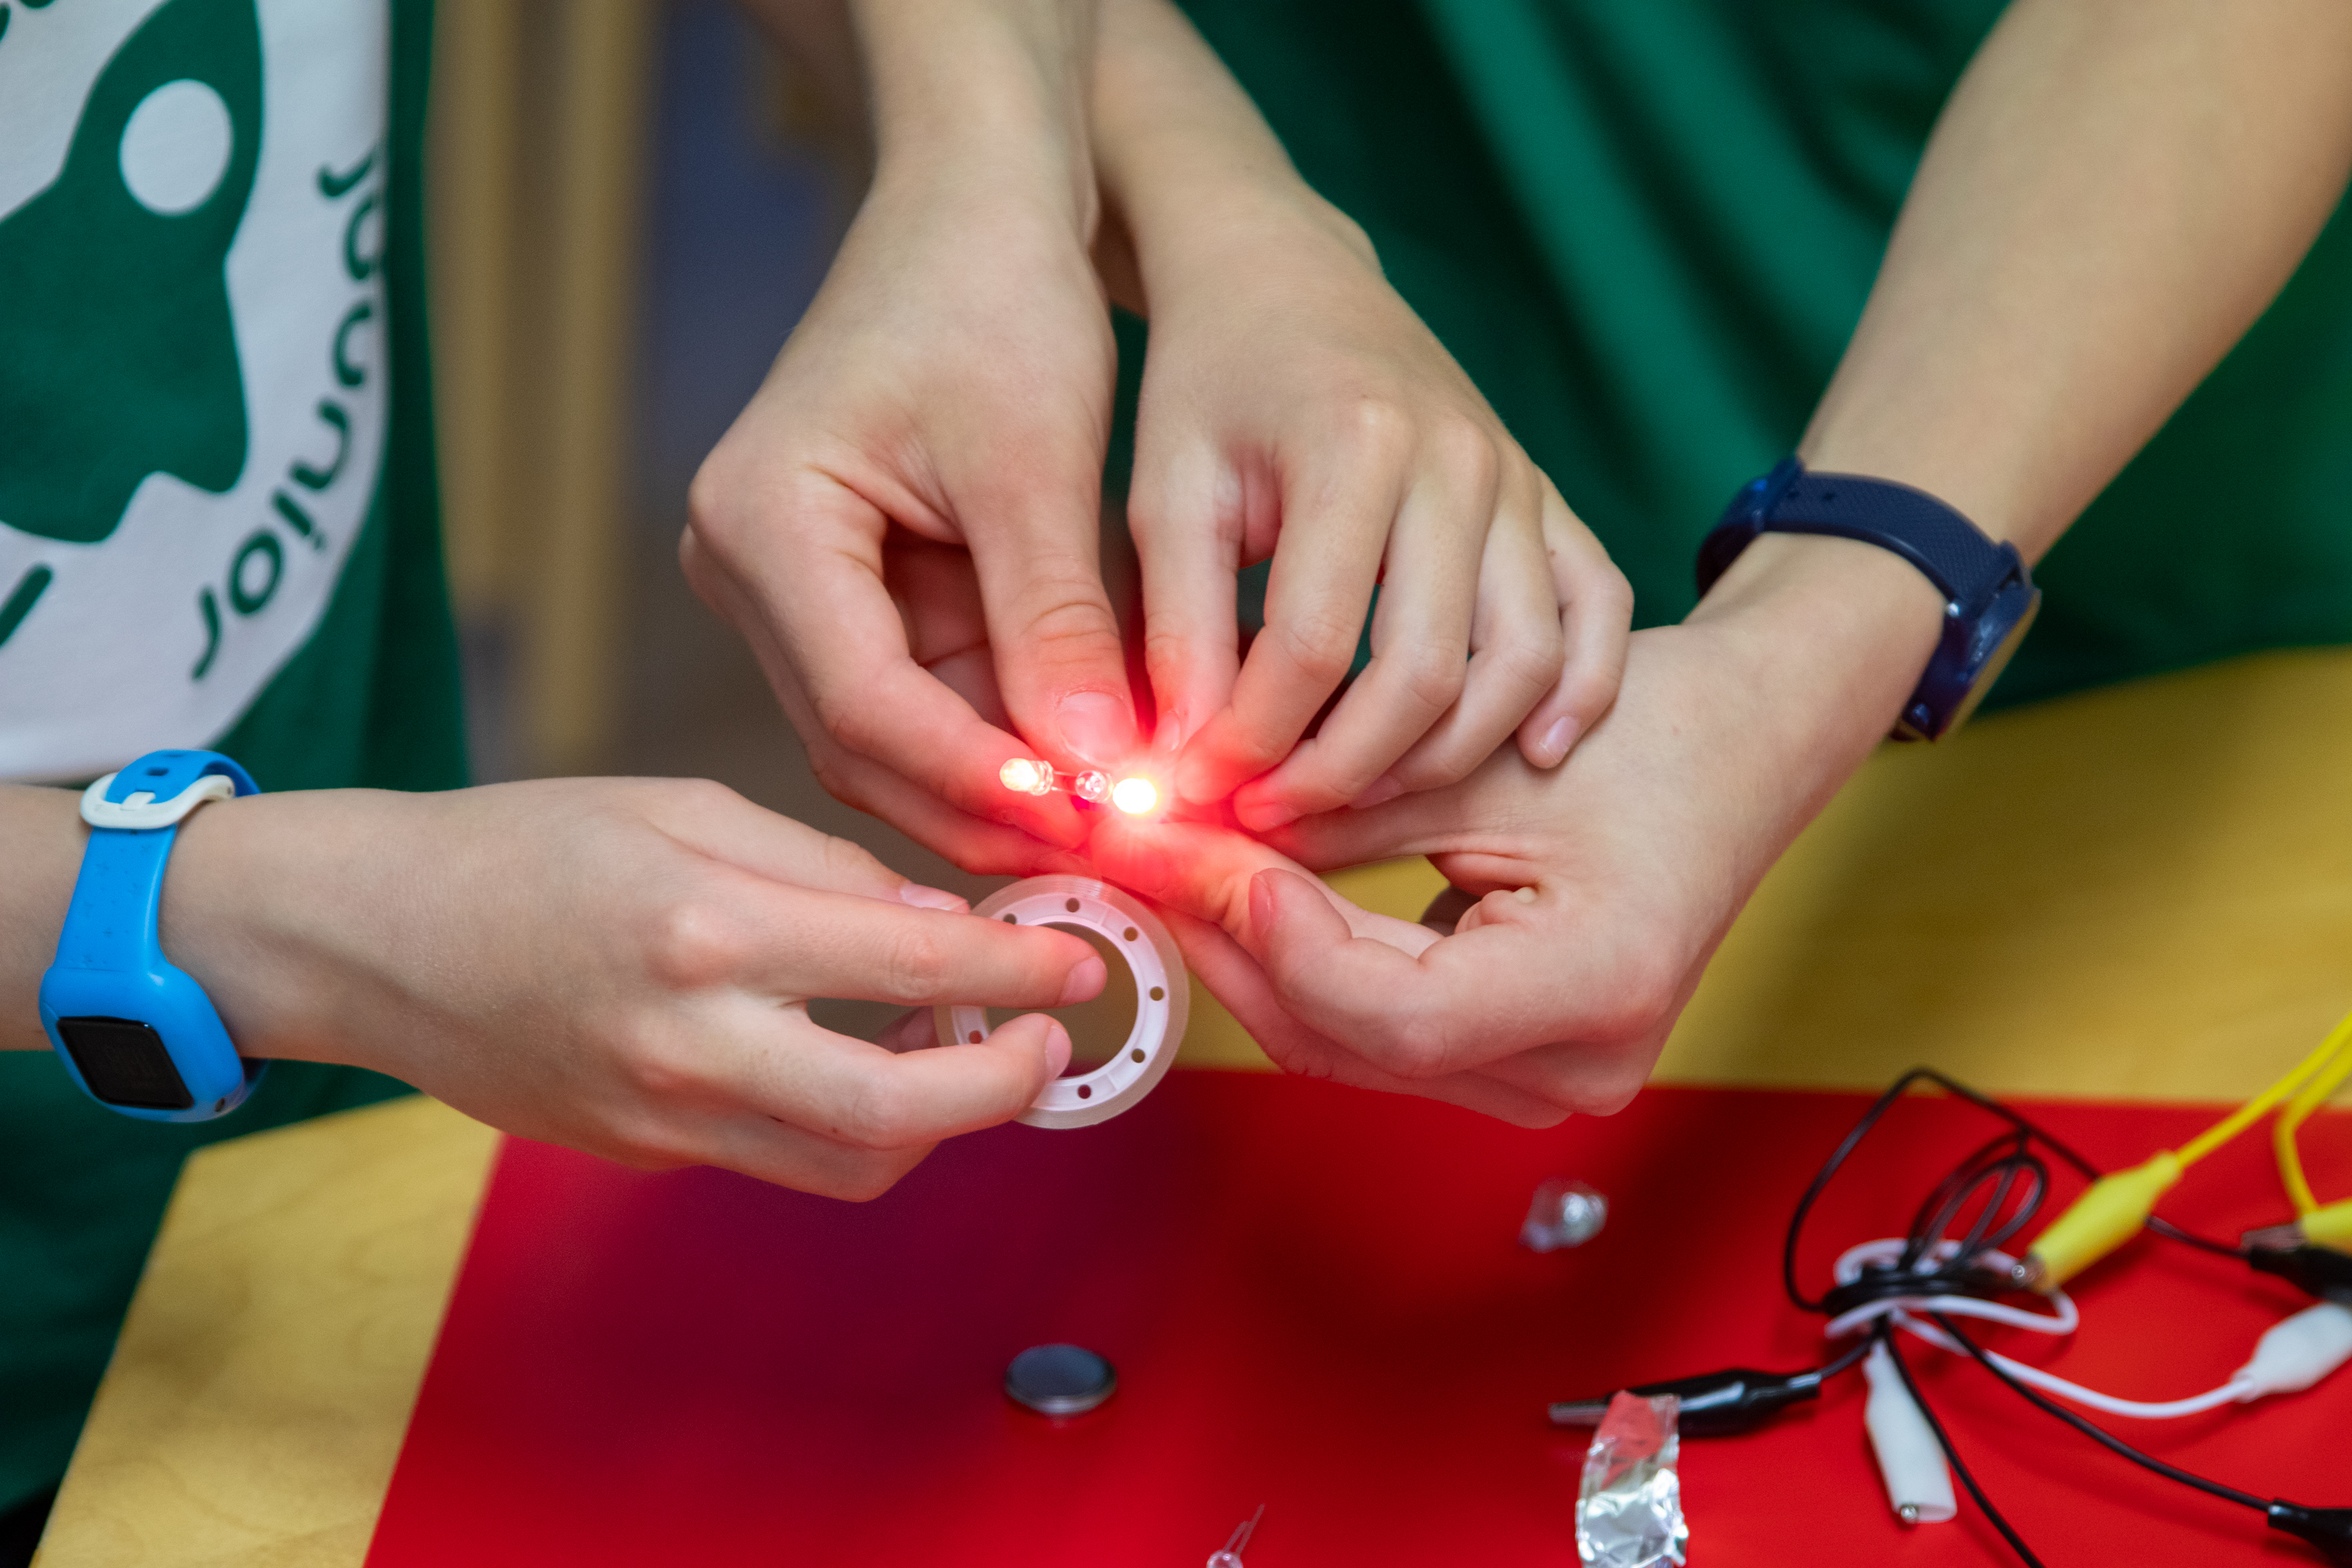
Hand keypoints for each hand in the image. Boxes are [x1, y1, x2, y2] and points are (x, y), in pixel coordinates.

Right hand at [160, 778, 1105, 1198]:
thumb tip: (938, 923)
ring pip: (850, 1164)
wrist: (373, 937)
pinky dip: (852, 1120)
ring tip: (964, 1044)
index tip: (1079, 958)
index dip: (1019, 969)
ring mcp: (664, 1114)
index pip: (910, 965)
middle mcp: (690, 1040)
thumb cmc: (523, 845)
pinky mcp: (646, 1150)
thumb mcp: (683, 805)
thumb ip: (821, 867)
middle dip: (1004, 1087)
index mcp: (705, 926)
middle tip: (1048, 1040)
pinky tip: (867, 1054)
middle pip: (896, 1114)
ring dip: (936, 1120)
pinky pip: (782, 1155)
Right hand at [685, 58, 1135, 875]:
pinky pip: (935, 701)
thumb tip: (1100, 783)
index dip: (984, 776)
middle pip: (869, 744)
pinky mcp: (852, 601)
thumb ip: (1059, 624)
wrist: (977, 205)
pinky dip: (1017, 737)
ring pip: (904, 742)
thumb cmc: (997, 293)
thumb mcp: (1038, 462)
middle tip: (1130, 859)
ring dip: (1016, 783)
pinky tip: (1105, 768)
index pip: (865, 702)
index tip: (1098, 826)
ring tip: (1134, 827)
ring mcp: (792, 594)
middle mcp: (748, 571)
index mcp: (762, 522)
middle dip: (1003, 804)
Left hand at [1090, 0, 1630, 832]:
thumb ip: (1175, 632)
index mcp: (1355, 446)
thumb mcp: (1164, 494)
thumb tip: (1181, 768)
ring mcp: (1520, 480)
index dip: (1252, 742)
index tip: (1197, 791)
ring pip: (1521, 661)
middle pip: (1426, 672)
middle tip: (1272, 817)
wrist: (1287, 277)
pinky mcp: (1550, 497)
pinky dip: (1579, 694)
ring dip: (1445, 758)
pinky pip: (1598, 612)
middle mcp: (1460, 461)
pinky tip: (1533, 756)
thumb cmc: (1211, 386)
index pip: (1312, 648)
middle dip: (1343, 773)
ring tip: (1358, 804)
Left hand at [1093, 535, 1942, 1119]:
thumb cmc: (1650, 729)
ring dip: (1241, 951)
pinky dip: (1291, 959)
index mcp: (1601, 989)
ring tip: (1160, 856)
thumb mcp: (1486, 752)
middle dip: (1226, 937)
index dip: (1278, 937)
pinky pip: (1367, 1028)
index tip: (1197, 849)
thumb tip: (1188, 823)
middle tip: (1130, 844)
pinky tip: (1229, 886)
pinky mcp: (1509, 1060)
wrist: (1744, 750)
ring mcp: (1543, 1080)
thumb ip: (1343, 806)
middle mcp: (1575, 1068)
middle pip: (1348, 1037)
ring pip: (1340, 1042)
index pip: (1396, 1013)